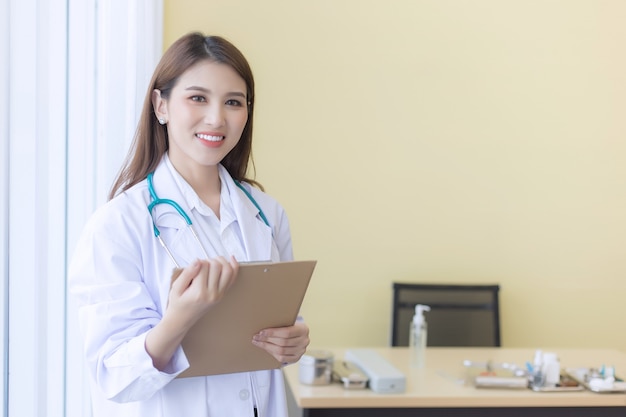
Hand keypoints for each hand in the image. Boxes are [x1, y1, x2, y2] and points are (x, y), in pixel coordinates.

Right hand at [146, 256, 238, 370]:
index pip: (204, 266)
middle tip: (201, 265)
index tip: (193, 266)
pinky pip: (232, 279)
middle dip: (209, 260)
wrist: (181, 320)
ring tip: (212, 261)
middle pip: (217, 266)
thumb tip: (198, 260)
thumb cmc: (177, 304)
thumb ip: (187, 273)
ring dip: (221, 261)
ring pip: (228, 271)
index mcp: (199, 292)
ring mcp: (219, 295)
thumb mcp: (176, 288)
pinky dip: (234, 267)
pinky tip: (231, 258)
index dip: (198, 261)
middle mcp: (212, 294)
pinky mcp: (223, 295)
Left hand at [251, 321, 309, 364]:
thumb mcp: (289, 322)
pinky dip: (272, 353)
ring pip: (281, 351)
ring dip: (267, 347)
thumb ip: (280, 324)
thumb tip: (263, 326)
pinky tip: (266, 348)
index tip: (262, 332)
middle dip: (267, 339)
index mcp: (303, 329)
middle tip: (256, 337)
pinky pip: (282, 358)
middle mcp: (304, 341)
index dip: (273, 333)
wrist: (299, 335)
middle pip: (283, 342)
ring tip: (258, 342)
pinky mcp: (296, 358)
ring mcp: (301, 351)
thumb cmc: (291, 326)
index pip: (287, 332)